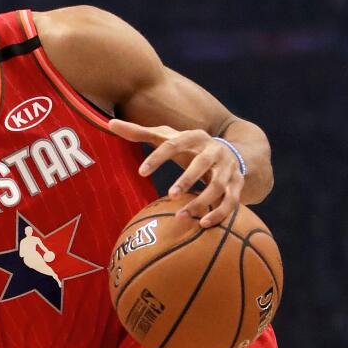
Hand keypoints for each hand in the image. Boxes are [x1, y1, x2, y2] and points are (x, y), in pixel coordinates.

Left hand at [108, 119, 244, 227]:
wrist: (232, 152)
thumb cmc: (189, 146)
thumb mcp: (168, 137)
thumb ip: (140, 132)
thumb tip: (109, 123)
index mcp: (194, 136)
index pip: (174, 144)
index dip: (157, 158)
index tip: (141, 172)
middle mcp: (214, 151)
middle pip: (202, 163)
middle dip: (187, 179)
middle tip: (170, 194)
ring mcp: (228, 168)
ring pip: (218, 186)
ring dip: (201, 201)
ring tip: (180, 216)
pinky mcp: (237, 185)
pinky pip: (232, 202)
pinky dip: (219, 214)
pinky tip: (202, 224)